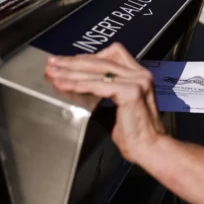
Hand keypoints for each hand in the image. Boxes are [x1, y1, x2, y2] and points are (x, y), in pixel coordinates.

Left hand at [45, 43, 164, 162]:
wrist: (150, 148)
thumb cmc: (137, 134)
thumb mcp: (119, 107)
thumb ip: (105, 94)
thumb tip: (83, 88)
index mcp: (139, 76)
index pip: (112, 54)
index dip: (88, 56)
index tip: (68, 61)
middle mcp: (140, 75)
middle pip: (101, 59)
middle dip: (73, 62)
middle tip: (53, 64)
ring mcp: (137, 82)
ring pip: (97, 70)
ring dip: (71, 72)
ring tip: (53, 75)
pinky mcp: (131, 92)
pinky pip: (98, 84)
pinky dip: (78, 84)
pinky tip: (64, 86)